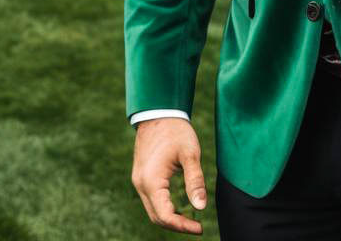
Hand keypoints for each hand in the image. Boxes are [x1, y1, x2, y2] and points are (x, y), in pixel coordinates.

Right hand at [132, 118, 207, 234]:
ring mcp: (139, 181)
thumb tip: (201, 207)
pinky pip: (152, 200)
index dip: (182, 225)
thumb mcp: (190, 154)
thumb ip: (195, 181)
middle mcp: (140, 185)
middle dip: (177, 225)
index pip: (165, 216)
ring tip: (191, 218)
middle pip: (157, 217)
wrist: (158, 112)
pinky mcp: (141, 177)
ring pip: (153, 210)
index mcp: (151, 181)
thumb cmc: (175, 131)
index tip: (199, 228)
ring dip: (171, 217)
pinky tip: (180, 205)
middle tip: (197, 226)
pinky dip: (165, 207)